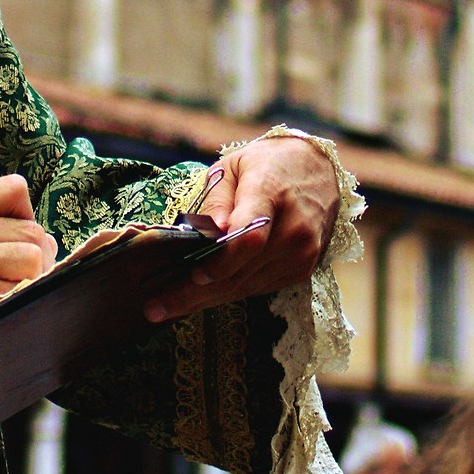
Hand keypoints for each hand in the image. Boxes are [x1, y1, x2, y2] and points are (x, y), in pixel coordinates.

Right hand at [0, 175, 56, 372]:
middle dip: (38, 255)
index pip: (15, 189)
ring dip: (34, 278)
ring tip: (14, 290)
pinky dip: (20, 300)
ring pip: (34, 257)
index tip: (17, 240)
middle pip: (32, 229)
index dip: (27, 216)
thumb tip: (37, 238)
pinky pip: (20, 289)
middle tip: (25, 275)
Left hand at [145, 134, 340, 323]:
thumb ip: (217, 198)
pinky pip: (258, 289)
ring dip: (205, 301)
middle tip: (153, 308)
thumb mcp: (233, 166)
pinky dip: (228, 294)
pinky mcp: (302, 270)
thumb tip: (207, 232)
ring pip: (245, 287)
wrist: (320, 171)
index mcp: (270, 193)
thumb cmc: (268, 165)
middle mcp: (293, 229)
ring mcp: (301, 254)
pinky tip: (200, 299)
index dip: (221, 262)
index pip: (248, 237)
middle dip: (192, 295)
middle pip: (239, 272)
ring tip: (166, 308)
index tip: (193, 276)